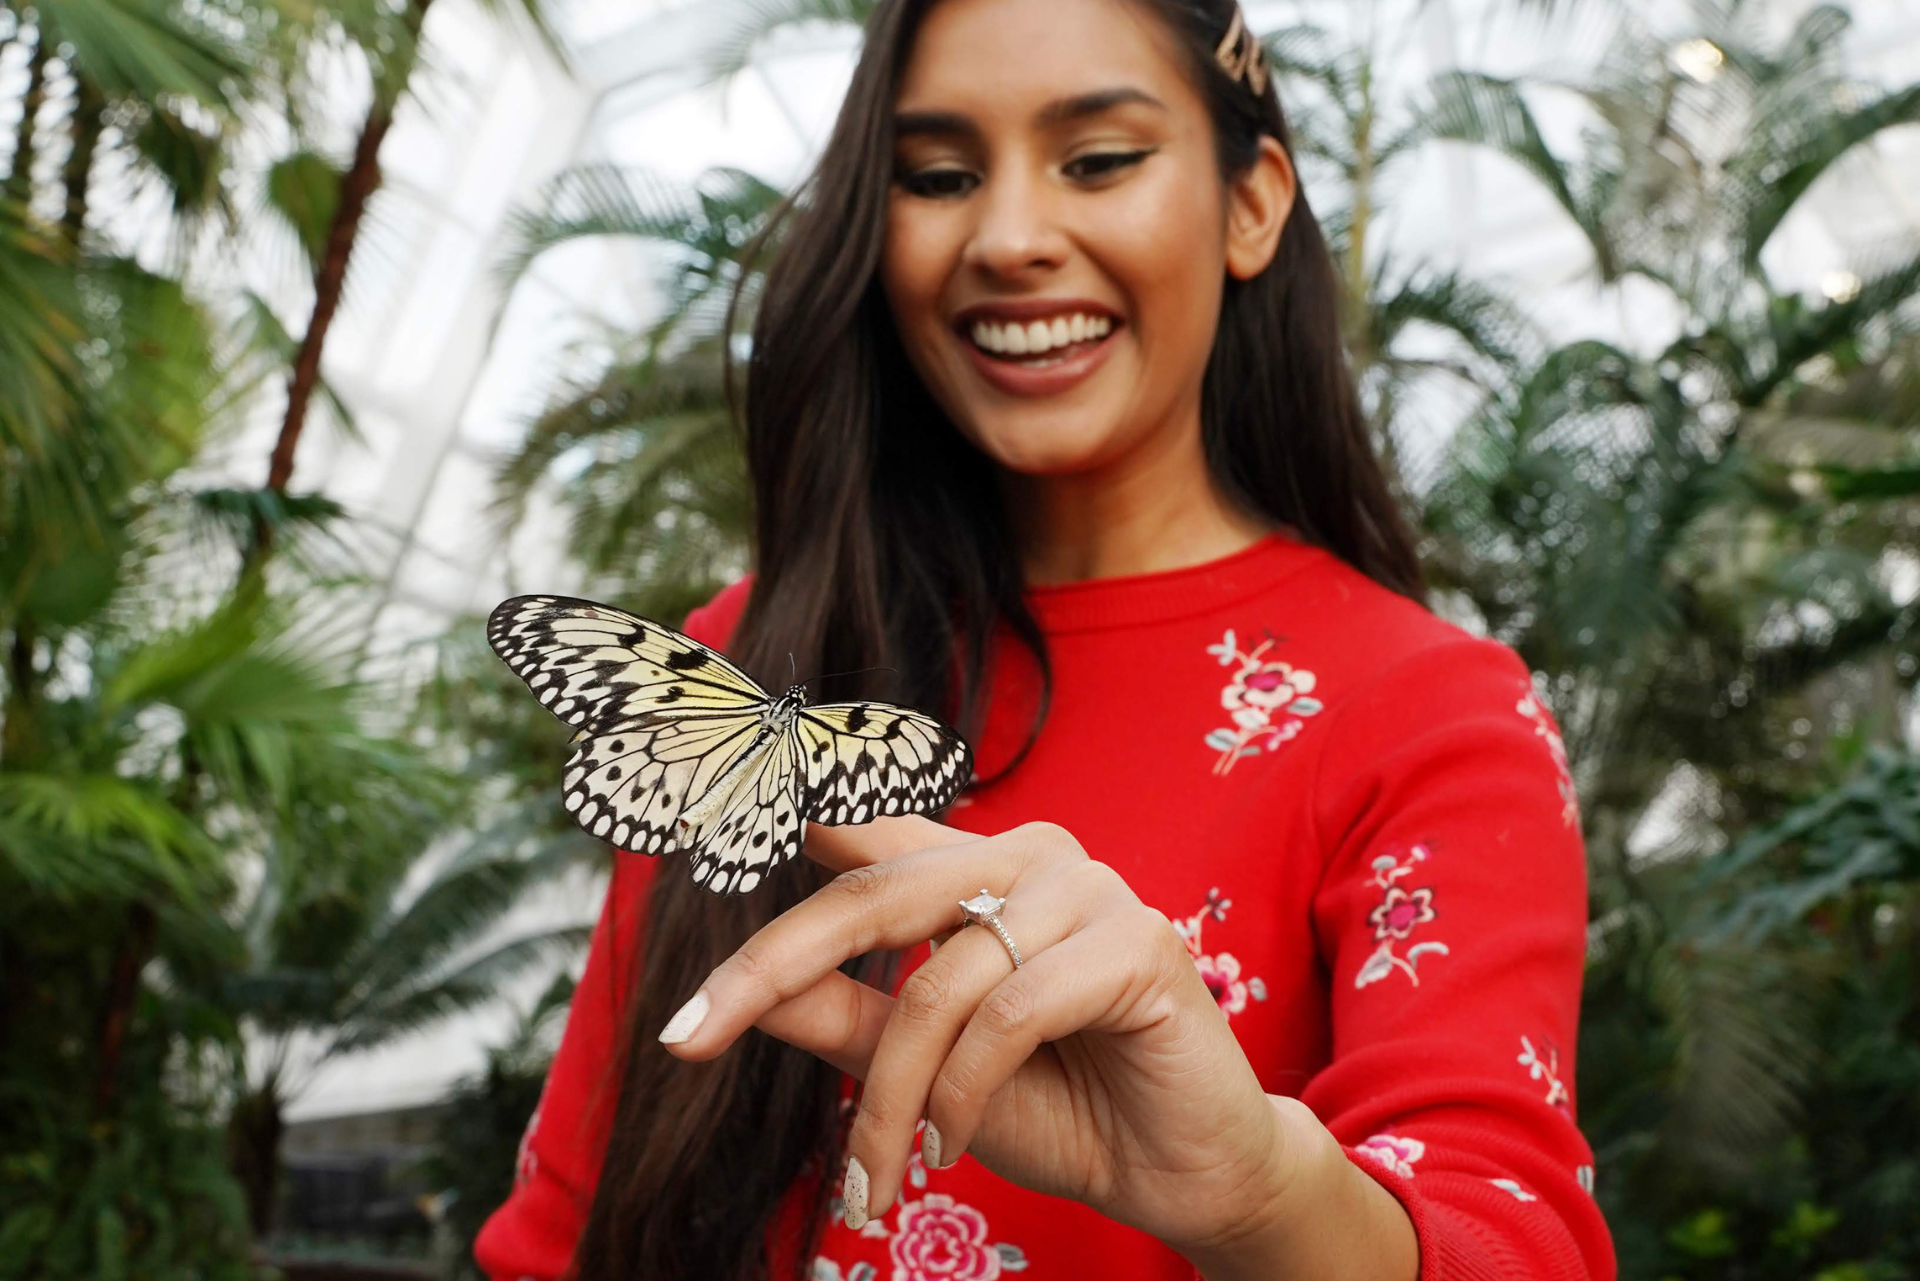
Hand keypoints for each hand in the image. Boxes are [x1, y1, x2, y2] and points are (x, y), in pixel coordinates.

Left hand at [654, 815, 1306, 1261]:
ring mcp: (1088, 889)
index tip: (673, 793)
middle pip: (871, 893)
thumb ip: (841, 1016)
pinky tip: (953, 1145)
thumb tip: (744, 986)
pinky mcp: (1137, 942)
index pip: (859, 820)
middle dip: (770, 969)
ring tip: (875, 1179)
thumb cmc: (1052, 1106)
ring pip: (940, 982)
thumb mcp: (919, 1071)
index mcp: (973, 867)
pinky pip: (1009, 1012)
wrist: (1180, 1173)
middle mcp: (1029, 855)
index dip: (773, 793)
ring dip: (892, 1097)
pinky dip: (962, 1093)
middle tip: (691, 1036)